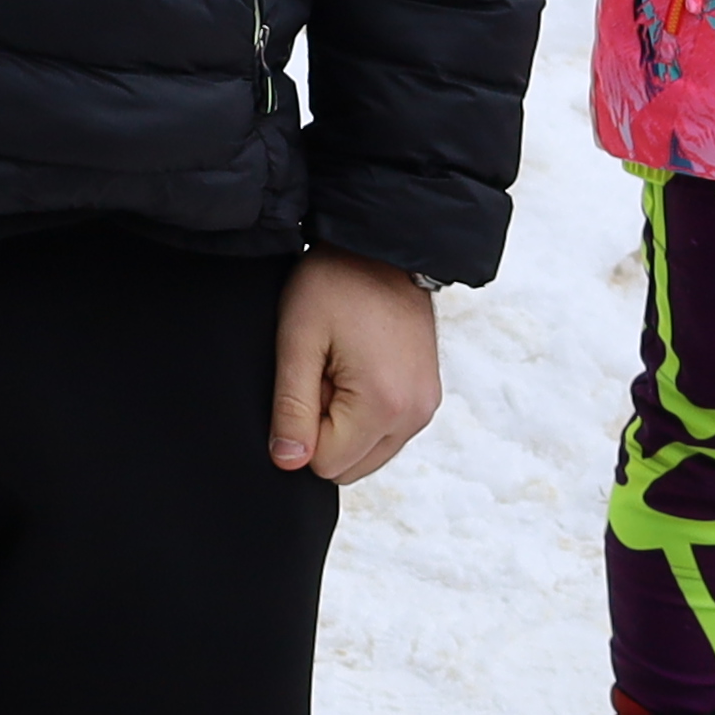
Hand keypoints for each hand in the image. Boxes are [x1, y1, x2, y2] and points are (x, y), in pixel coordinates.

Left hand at [270, 248, 440, 481]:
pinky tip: (358, 366)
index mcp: (384, 406)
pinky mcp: (427, 397)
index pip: (325, 464)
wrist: (383, 247)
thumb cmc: (336, 284)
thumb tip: (288, 462)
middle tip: (323, 371)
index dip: (303, 425)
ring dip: (344, 420)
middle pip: (349, 466)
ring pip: (367, 453)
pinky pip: (385, 432)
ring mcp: (426, 407)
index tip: (310, 376)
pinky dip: (364, 411)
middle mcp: (415, 416)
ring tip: (340, 365)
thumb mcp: (298, 340)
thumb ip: (291, 407)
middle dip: (324, 428)